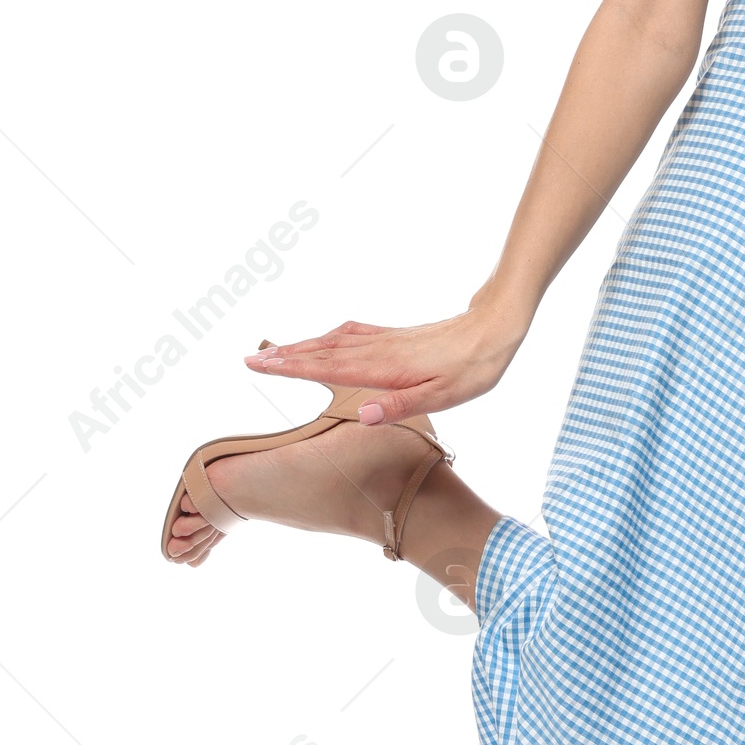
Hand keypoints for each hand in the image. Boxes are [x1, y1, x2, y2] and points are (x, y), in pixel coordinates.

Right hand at [243, 294, 526, 423]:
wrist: (495, 329)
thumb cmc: (473, 368)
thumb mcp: (443, 397)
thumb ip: (399, 407)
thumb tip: (360, 416)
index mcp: (384, 368)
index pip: (326, 367)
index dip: (290, 367)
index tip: (258, 365)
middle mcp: (378, 350)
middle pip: (322, 352)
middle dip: (284, 356)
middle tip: (249, 359)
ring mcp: (386, 340)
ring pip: (333, 341)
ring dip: (302, 346)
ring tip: (274, 350)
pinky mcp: (397, 336)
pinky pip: (352, 335)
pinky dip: (328, 336)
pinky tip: (325, 337)